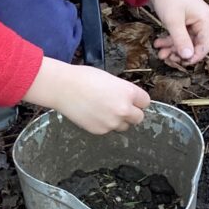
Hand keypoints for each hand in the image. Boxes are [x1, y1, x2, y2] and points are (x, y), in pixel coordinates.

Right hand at [23, 58, 150, 134]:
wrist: (63, 88)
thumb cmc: (83, 78)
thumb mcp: (110, 80)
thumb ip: (123, 92)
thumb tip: (128, 100)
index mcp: (128, 92)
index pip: (145, 102)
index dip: (138, 101)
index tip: (132, 100)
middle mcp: (124, 109)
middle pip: (139, 118)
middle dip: (131, 113)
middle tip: (119, 107)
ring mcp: (112, 122)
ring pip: (123, 126)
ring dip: (118, 121)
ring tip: (103, 110)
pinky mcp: (100, 131)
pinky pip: (108, 130)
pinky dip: (103, 124)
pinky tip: (93, 114)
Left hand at [139, 0, 208, 65]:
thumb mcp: (173, 21)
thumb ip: (181, 40)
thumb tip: (188, 57)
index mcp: (206, 19)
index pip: (206, 45)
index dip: (195, 57)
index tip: (181, 63)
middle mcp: (202, 20)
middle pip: (195, 44)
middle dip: (181, 53)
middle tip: (167, 59)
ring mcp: (193, 20)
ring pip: (185, 41)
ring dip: (173, 48)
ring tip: (160, 53)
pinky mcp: (183, 19)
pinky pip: (179, 35)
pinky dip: (170, 40)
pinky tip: (158, 44)